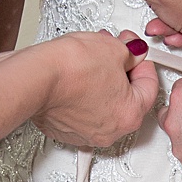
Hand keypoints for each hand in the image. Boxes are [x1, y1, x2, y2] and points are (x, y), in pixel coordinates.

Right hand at [0, 29, 156, 145]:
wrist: (32, 77)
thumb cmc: (70, 69)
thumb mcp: (113, 48)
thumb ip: (130, 52)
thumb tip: (132, 52)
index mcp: (131, 115)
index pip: (149, 86)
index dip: (143, 61)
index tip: (134, 50)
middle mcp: (111, 131)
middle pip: (127, 96)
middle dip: (120, 69)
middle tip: (113, 51)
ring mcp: (85, 133)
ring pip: (102, 102)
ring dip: (101, 80)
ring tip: (89, 58)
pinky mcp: (63, 129)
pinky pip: (80, 109)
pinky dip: (80, 92)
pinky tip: (74, 75)